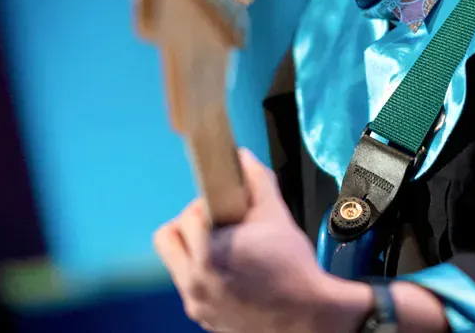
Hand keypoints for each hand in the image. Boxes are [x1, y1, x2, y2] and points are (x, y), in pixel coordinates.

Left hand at [153, 148, 369, 332]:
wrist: (307, 316)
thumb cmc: (292, 266)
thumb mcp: (276, 215)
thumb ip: (257, 181)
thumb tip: (243, 156)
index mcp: (208, 255)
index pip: (188, 215)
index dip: (206, 205)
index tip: (224, 206)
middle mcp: (194, 282)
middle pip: (167, 238)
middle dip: (190, 225)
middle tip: (217, 223)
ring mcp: (196, 303)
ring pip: (175, 263)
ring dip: (191, 249)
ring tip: (221, 246)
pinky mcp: (202, 317)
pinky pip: (189, 286)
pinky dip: (202, 273)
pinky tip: (229, 270)